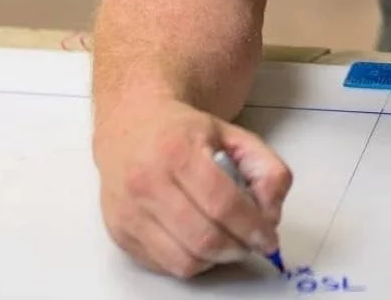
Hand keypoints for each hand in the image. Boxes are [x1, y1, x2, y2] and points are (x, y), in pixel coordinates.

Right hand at [93, 98, 291, 278]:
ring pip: (183, 260)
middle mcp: (147, 183)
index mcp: (178, 151)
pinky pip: (163, 265)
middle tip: (252, 244)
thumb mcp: (234, 134)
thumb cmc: (185, 132)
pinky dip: (191, 262)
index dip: (252, 227)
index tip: (269, 238)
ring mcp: (129, 212)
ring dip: (216, 260)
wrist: (132, 125)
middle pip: (203, 237)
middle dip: (237, 248)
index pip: (223, 203)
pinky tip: (202, 244)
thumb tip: (271, 213)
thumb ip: (265, 167)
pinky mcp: (119, 234)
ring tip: (229, 244)